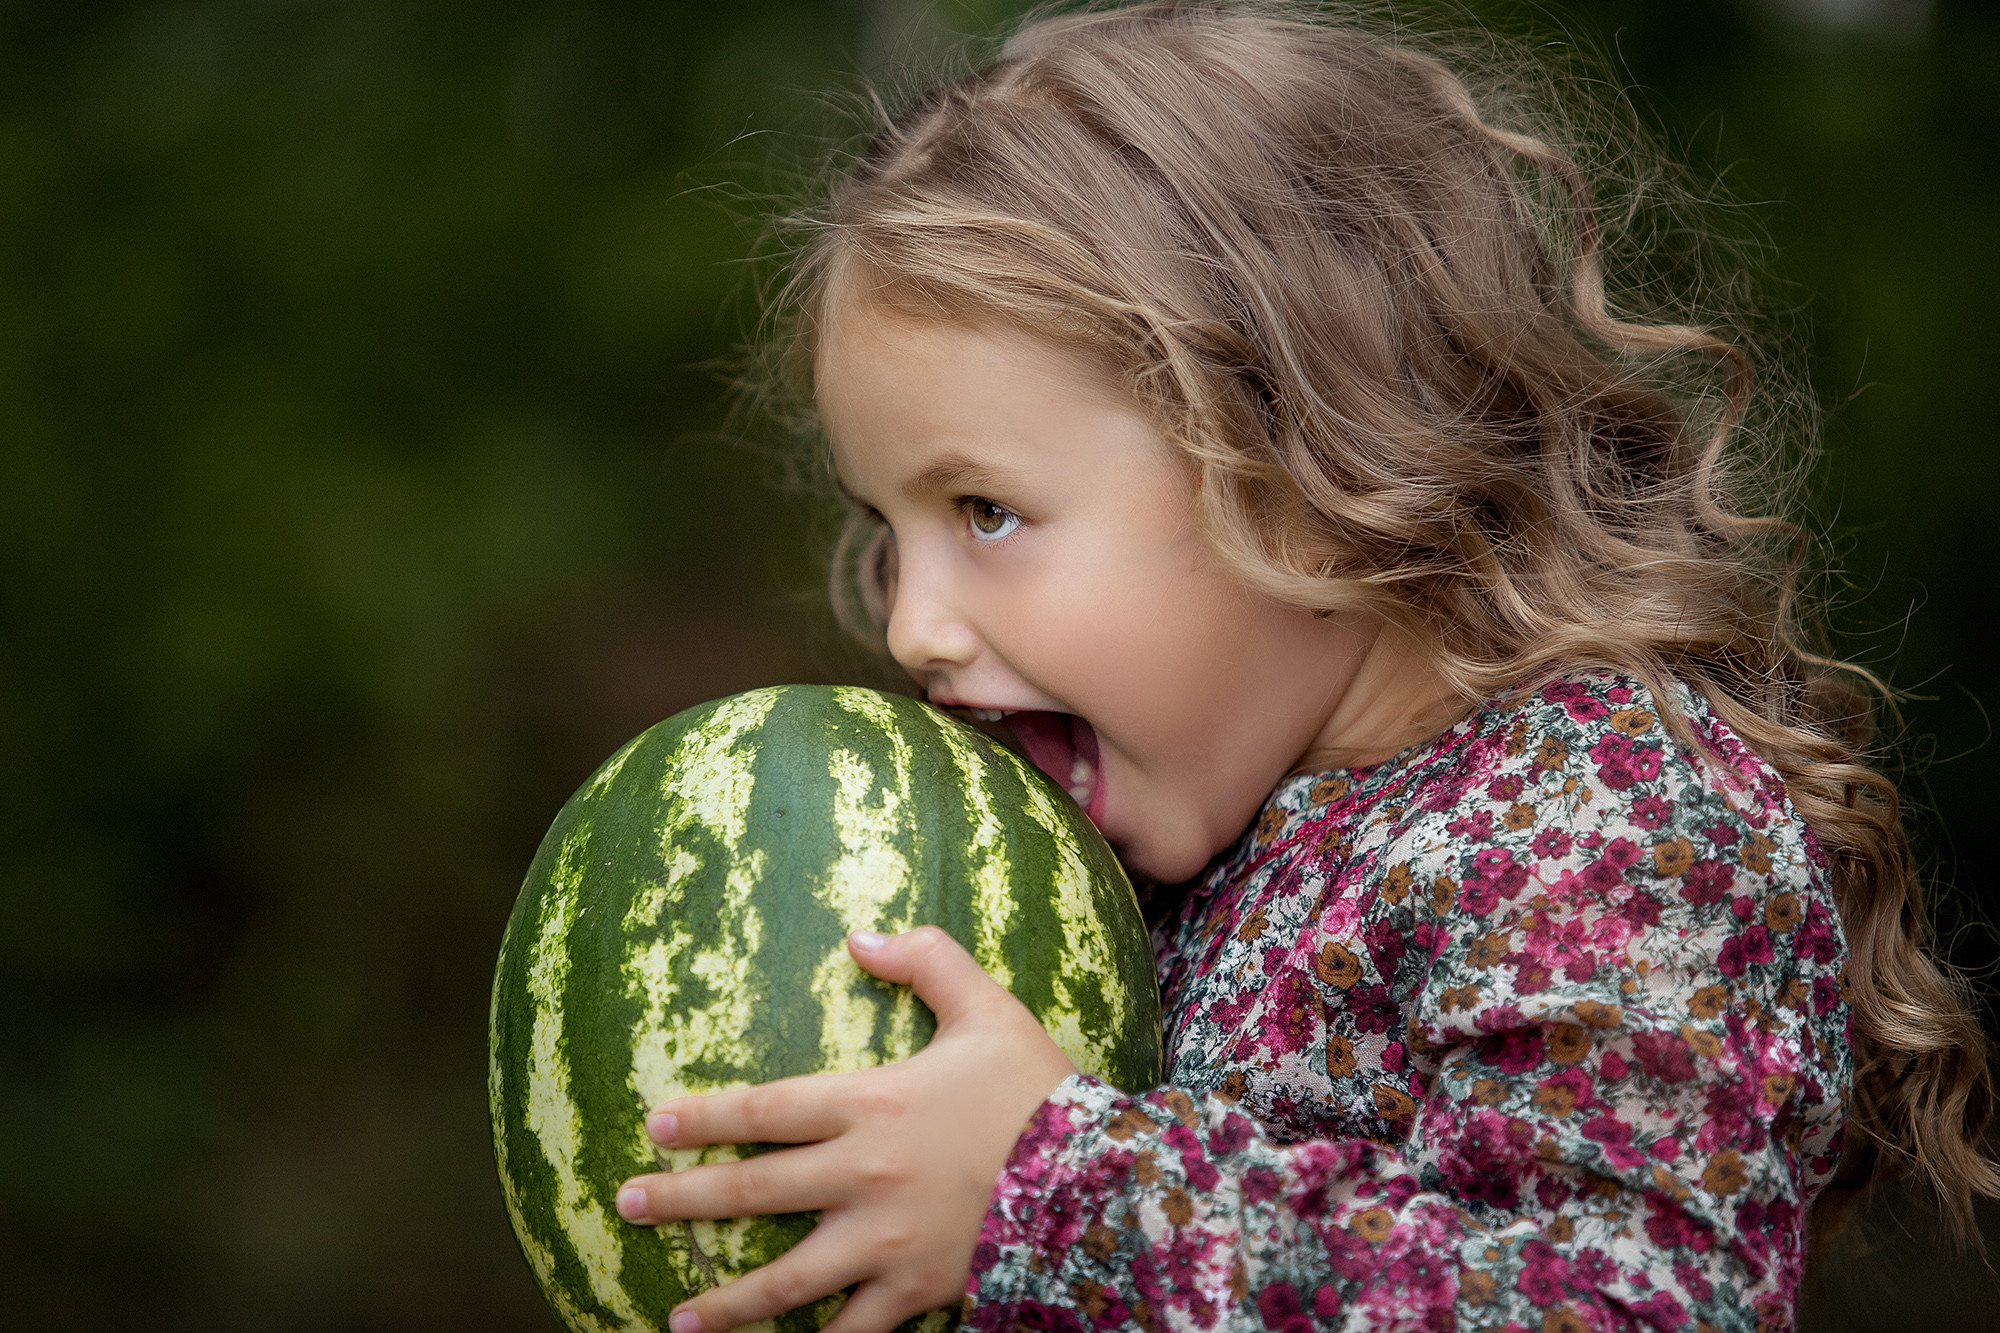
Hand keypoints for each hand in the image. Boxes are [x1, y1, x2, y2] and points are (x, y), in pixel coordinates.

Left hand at [614, 926, 1079, 1332]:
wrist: (1101, 1179)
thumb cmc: (1039, 1088)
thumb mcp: (987, 1006)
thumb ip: (924, 960)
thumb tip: (859, 934)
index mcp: (871, 1104)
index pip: (766, 1109)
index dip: (705, 1118)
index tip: (655, 1126)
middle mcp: (863, 1176)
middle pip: (753, 1192)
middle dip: (684, 1202)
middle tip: (627, 1206)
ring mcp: (885, 1243)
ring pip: (787, 1280)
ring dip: (727, 1303)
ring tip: (679, 1320)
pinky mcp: (917, 1290)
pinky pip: (855, 1331)